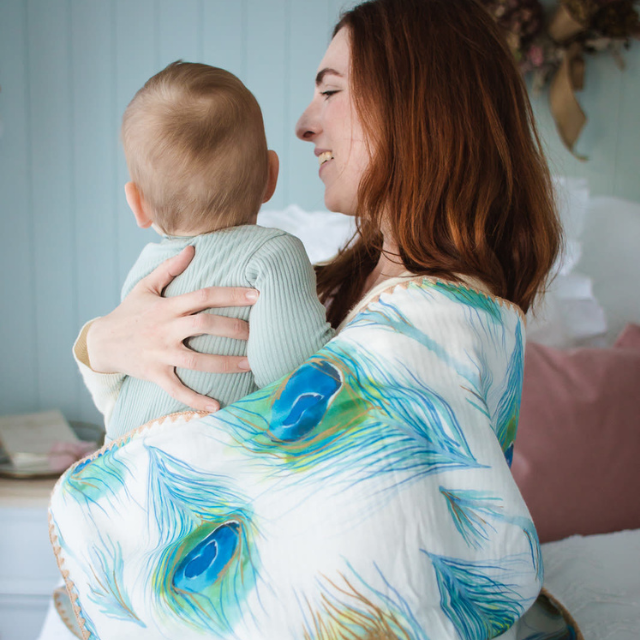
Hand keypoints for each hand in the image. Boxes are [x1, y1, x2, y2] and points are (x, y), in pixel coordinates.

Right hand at [86, 246, 257, 411]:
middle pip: (205, 326)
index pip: (204, 296)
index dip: (231, 294)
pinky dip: (195, 400)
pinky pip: (177, 390)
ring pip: (197, 361)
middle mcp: (166, 329)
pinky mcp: (154, 374)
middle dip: (234, 328)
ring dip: (225, 364)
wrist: (101, 342)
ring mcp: (160, 354)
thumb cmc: (129, 312)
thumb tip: (192, 248)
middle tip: (259, 332)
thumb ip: (169, 268)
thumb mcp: (145, 286)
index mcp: (167, 307)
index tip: (256, 295)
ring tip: (251, 364)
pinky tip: (216, 406)